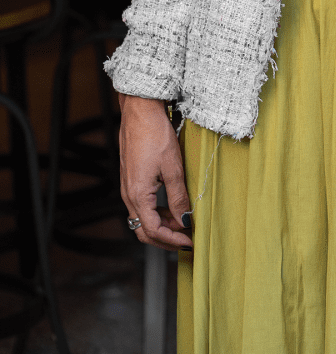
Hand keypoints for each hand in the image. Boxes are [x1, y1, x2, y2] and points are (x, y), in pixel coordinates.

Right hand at [119, 94, 192, 250]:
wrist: (140, 110)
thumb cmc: (155, 134)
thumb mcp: (173, 167)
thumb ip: (179, 197)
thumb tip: (184, 220)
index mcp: (138, 195)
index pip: (153, 231)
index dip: (172, 240)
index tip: (189, 242)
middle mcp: (128, 194)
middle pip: (143, 230)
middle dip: (165, 239)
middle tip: (185, 241)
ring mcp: (128, 186)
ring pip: (142, 218)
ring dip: (161, 225)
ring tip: (182, 224)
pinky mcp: (131, 178)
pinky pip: (142, 204)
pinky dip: (156, 212)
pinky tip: (172, 206)